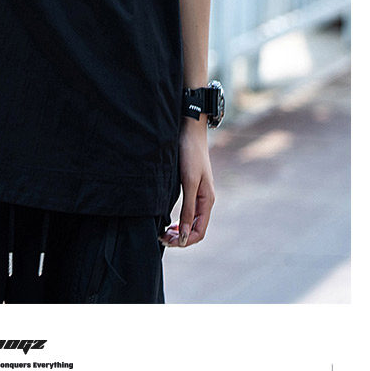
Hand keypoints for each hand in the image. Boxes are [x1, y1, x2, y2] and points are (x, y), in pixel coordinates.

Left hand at [160, 120, 215, 248]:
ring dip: (179, 230)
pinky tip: (169, 220)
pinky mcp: (191, 186)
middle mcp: (205, 200)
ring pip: (192, 221)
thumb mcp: (189, 182)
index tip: (167, 241)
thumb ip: (188, 209)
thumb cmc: (190, 154)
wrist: (190, 130)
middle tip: (162, 238)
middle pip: (196, 229)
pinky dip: (179, 220)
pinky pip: (188, 211)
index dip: (185, 241)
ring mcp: (199, 193)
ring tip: (164, 232)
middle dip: (180, 237)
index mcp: (207, 200)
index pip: (199, 232)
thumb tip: (185, 236)